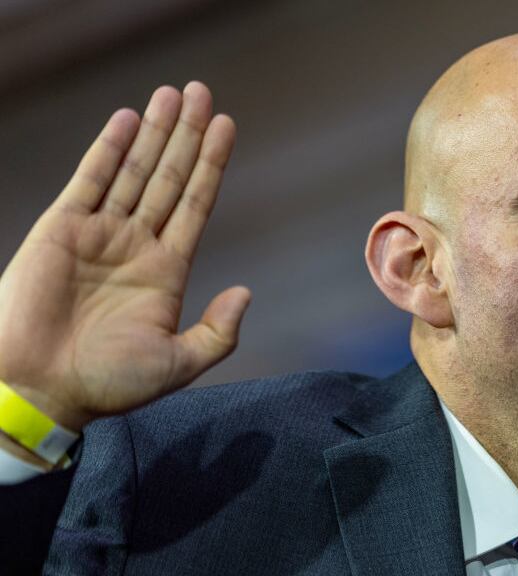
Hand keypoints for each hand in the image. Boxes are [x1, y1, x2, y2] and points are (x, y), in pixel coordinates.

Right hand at [0, 81, 249, 432]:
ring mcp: (100, 233)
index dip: (213, 165)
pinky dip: (109, 148)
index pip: (196, 204)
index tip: (229, 127)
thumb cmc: (108, 384)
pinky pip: (90, 180)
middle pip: (170, 176)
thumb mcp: (177, 364)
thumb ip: (218, 332)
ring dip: (154, 132)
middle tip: (204, 93)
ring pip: (134, 170)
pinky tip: (130, 120)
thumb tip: (246, 292)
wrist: (40, 390)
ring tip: (173, 94)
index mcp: (167, 270)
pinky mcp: (62, 229)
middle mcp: (137, 244)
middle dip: (188, 135)